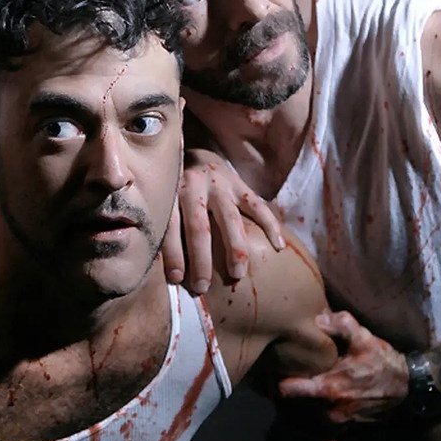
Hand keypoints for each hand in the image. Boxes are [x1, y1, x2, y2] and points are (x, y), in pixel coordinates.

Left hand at [161, 148, 283, 293]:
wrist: (194, 153)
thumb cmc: (175, 189)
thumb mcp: (162, 200)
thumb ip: (164, 226)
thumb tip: (163, 268)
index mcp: (169, 193)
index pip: (170, 227)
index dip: (173, 254)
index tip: (177, 278)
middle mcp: (193, 185)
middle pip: (199, 226)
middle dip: (201, 259)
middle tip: (202, 287)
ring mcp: (219, 184)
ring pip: (229, 218)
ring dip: (234, 247)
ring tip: (237, 273)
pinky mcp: (239, 183)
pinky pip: (258, 206)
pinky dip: (270, 225)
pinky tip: (278, 246)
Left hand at [277, 311, 407, 423]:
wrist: (408, 388)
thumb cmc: (383, 362)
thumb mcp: (364, 338)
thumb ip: (341, 325)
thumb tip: (317, 319)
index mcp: (329, 388)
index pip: (289, 390)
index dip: (279, 379)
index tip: (277, 370)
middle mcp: (330, 410)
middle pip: (293, 406)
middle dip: (287, 395)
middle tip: (282, 379)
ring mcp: (338, 422)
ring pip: (306, 418)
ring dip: (300, 407)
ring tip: (297, 390)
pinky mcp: (346, 428)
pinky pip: (322, 430)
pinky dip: (314, 423)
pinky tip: (311, 411)